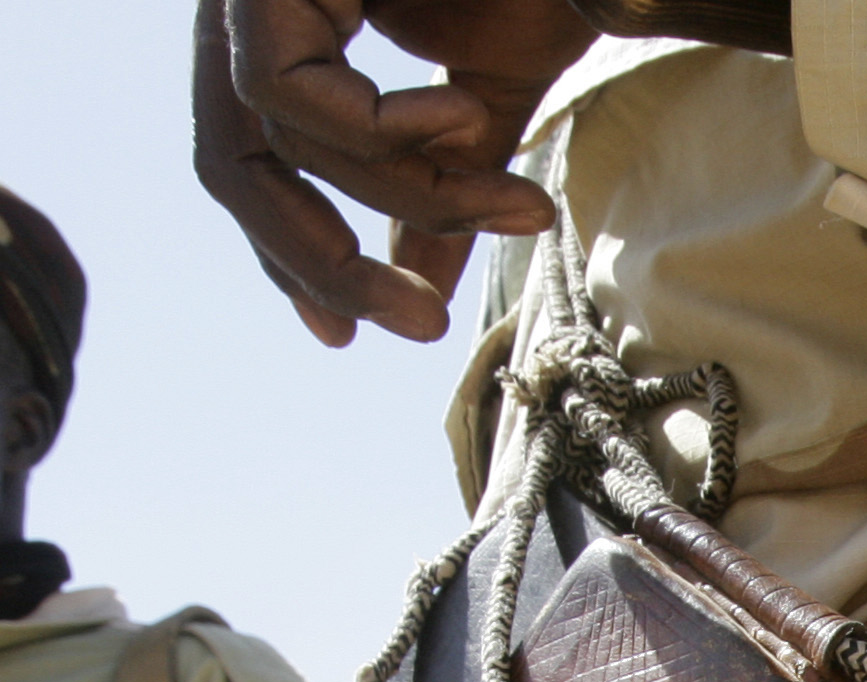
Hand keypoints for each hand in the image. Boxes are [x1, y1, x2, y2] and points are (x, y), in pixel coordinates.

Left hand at [194, 0, 596, 345]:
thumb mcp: (485, 104)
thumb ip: (442, 187)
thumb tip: (420, 287)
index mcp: (289, 35)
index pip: (255, 165)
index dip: (293, 259)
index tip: (349, 341)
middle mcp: (248, 9)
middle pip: (233, 166)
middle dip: (322, 263)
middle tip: (421, 325)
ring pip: (273, 140)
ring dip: (403, 198)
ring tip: (510, 202)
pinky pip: (288, 92)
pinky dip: (377, 132)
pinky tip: (459, 115)